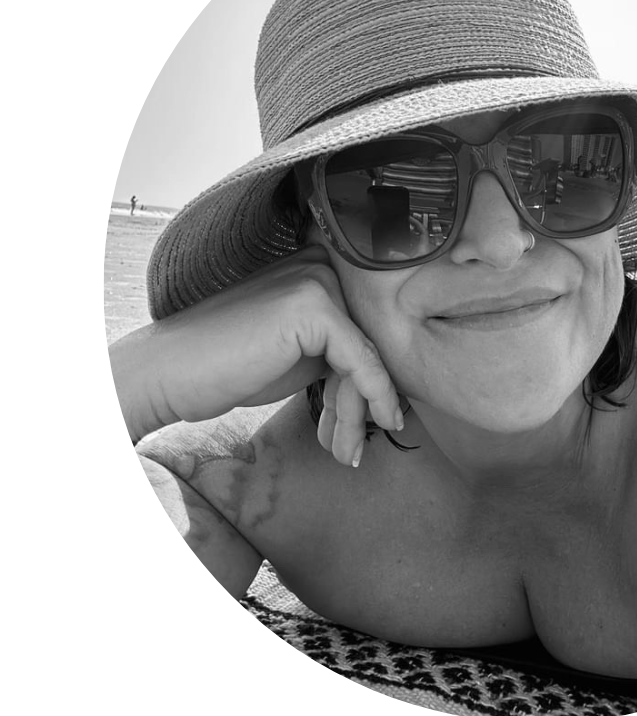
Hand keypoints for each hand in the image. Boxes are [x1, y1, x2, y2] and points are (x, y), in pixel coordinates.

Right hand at [111, 246, 401, 464]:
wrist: (170, 374)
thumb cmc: (228, 367)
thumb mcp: (299, 353)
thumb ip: (340, 349)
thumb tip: (388, 374)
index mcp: (318, 266)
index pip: (365, 326)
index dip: (368, 379)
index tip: (373, 421)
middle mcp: (321, 264)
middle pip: (370, 341)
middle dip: (361, 400)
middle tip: (353, 447)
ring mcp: (317, 281)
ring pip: (368, 355)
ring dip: (360, 411)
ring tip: (348, 452)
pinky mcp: (314, 307)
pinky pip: (362, 361)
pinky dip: (374, 398)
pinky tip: (380, 425)